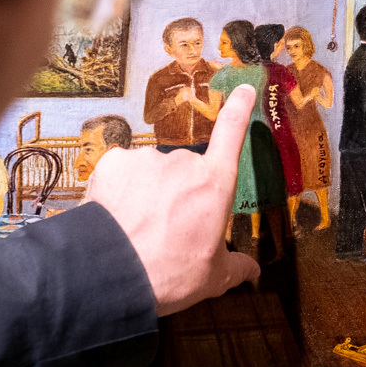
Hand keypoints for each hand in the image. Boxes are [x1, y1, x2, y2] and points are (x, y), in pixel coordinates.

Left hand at [85, 84, 261, 314]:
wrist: (112, 272)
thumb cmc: (170, 274)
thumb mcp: (213, 277)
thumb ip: (236, 267)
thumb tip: (253, 271)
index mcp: (214, 183)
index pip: (232, 134)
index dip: (240, 109)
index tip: (244, 89)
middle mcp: (182, 162)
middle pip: (185, 170)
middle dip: (178, 193)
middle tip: (167, 229)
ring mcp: (146, 159)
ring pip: (152, 172)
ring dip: (148, 192)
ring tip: (138, 228)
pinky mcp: (113, 163)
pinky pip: (122, 173)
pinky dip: (120, 191)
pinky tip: (117, 217)